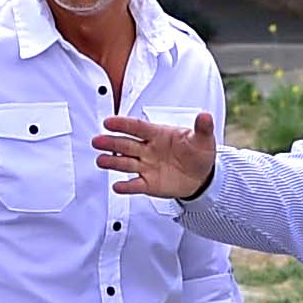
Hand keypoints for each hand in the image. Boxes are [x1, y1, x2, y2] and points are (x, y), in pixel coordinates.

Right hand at [98, 108, 218, 198]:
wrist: (201, 176)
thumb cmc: (198, 153)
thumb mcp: (203, 139)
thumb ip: (202, 128)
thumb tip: (205, 116)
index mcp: (158, 134)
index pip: (137, 127)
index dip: (123, 124)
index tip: (108, 122)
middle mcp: (148, 149)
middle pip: (126, 145)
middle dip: (111, 142)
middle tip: (97, 140)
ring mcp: (146, 166)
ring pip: (126, 163)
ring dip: (112, 162)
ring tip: (100, 161)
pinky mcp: (149, 184)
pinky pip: (135, 185)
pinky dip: (126, 186)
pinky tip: (117, 187)